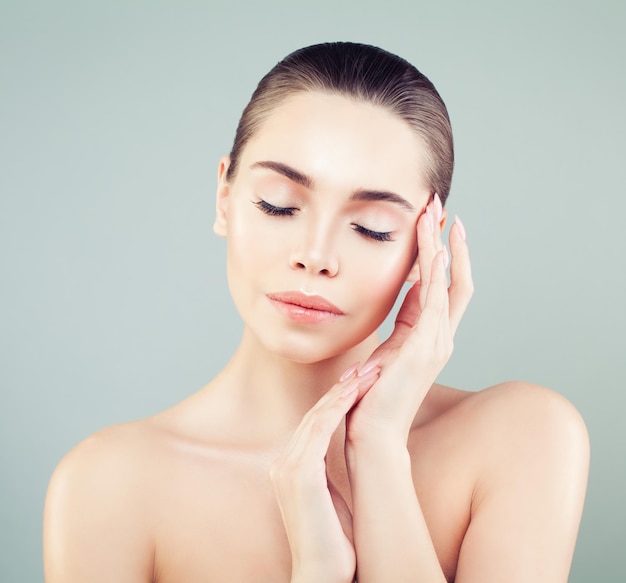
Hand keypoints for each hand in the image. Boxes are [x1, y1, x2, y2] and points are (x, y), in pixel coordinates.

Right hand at [270, 366, 379, 582]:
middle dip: (343, 387)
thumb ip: (326, 471)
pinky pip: (318, 430)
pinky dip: (337, 408)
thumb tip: (344, 452)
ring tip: (368, 372)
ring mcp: (288, 467)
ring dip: (344, 391)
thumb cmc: (332, 541)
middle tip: (367, 365)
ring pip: (317, 416)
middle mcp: (284, 462)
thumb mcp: (329, 497)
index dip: (338, 399)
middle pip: (315, 413)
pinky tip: (355, 392)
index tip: (361, 380)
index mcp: (291, 466)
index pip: (315, 422)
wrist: (321, 575)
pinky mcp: (298, 475)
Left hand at [347, 194, 472, 444]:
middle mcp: (440, 336)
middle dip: (447, 241)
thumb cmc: (372, 397)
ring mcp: (437, 342)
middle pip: (453, 278)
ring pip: (449, 283)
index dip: (438, 253)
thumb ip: (398, 326)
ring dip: (442, 247)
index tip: (431, 223)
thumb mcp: (384, 352)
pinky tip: (435, 248)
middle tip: (439, 205)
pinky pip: (438, 301)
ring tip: (436, 214)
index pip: (441, 286)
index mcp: (428, 336)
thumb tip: (398, 296)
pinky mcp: (425, 347)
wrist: (373, 434)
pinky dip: (438, 273)